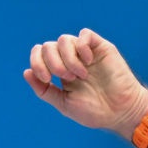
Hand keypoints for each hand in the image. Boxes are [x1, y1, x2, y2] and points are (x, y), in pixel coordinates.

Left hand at [23, 29, 147, 137]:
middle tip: (67, 78)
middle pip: (48, 46)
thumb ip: (44, 91)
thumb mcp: (64, 104)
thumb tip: (26, 72)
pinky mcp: (100, 48)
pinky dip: (81, 47)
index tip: (47, 79)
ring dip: (67, 58)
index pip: (40, 54)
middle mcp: (71, 59)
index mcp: (61, 71)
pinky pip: (84, 35)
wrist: (122, 113)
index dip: (37, 62)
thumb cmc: (96, 112)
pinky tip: (88, 62)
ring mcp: (86, 52)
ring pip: (64, 39)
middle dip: (52, 62)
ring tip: (79, 75)